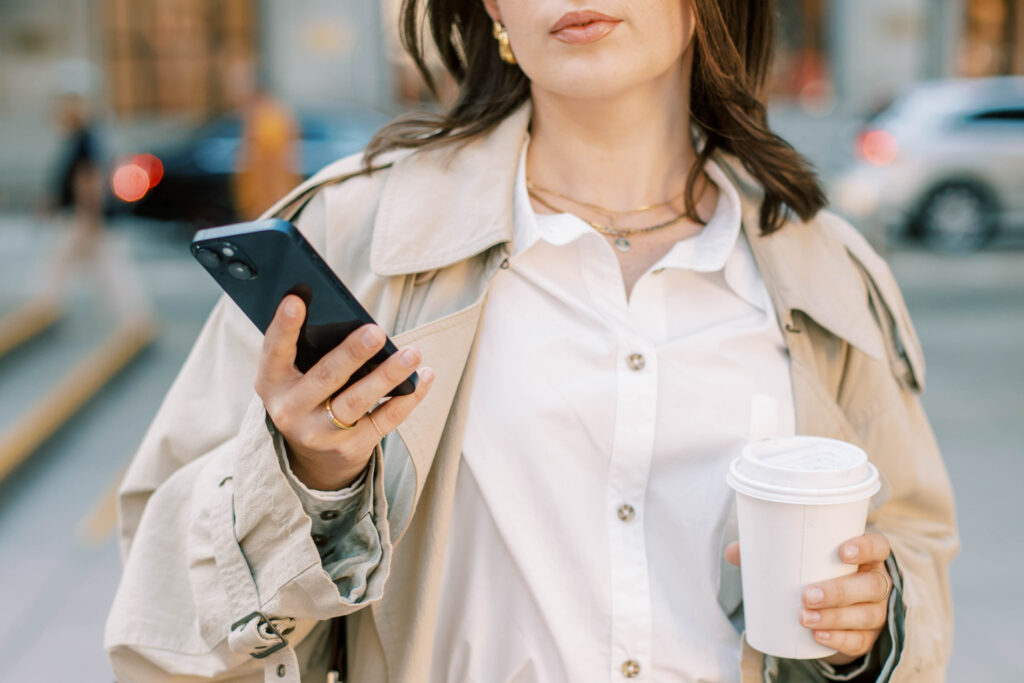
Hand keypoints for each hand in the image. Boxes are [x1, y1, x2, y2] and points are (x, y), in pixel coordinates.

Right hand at [255, 295, 433, 489]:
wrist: (313, 458)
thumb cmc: (308, 395)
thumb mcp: (293, 377)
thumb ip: (309, 350)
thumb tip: (349, 317)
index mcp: (272, 383)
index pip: (275, 351)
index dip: (284, 326)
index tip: (295, 299)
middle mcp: (291, 411)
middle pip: (325, 377)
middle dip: (352, 353)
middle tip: (376, 331)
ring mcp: (321, 433)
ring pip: (358, 400)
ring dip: (387, 375)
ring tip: (412, 353)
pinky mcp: (351, 447)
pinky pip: (385, 419)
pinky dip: (408, 397)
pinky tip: (424, 376)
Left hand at [724, 533, 892, 664]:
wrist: (835, 608)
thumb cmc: (816, 573)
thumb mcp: (801, 559)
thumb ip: (769, 551)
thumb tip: (733, 552)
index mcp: (865, 556)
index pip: (878, 546)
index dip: (865, 547)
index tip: (842, 551)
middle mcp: (876, 582)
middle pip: (871, 585)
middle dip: (839, 591)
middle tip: (807, 595)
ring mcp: (876, 611)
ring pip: (866, 615)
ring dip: (835, 618)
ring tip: (804, 618)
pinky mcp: (868, 636)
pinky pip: (860, 640)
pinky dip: (839, 639)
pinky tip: (818, 637)